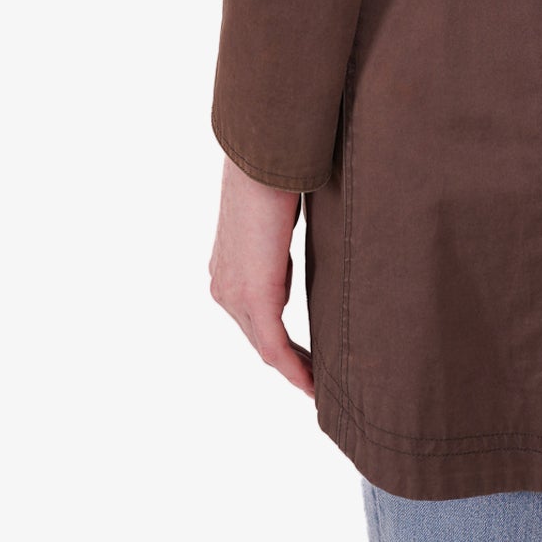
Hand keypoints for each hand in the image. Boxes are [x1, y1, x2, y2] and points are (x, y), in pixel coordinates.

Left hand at [209, 154, 314, 396]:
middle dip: (288, 360)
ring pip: (264, 345)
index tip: (304, 355)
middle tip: (316, 376)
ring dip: (293, 367)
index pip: (252, 317)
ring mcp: (232, 293)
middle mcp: (223, 286)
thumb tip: (296, 254)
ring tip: (318, 382)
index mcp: (227, 267)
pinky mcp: (253, 295)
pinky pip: (272, 346)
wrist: (264, 157)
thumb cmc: (278, 174)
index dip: (279, 341)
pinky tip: (311, 384)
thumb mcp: (278, 219)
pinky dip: (293, 369)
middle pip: (257, 337)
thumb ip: (280, 246)